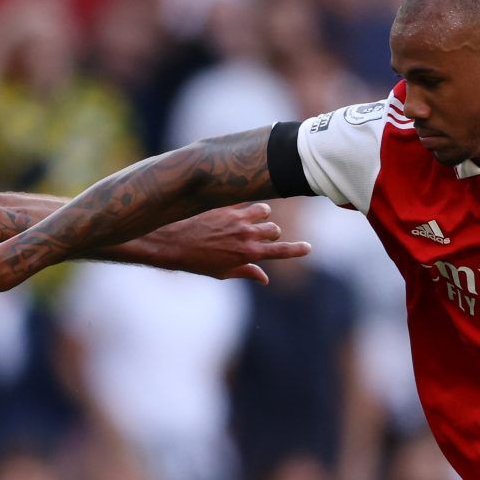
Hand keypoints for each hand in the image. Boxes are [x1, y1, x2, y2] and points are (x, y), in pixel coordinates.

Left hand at [147, 202, 308, 282]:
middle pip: (274, 229)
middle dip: (272, 233)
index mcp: (248, 254)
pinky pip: (245, 200)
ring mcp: (237, 217)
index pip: (281, 251)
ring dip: (262, 215)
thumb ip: (246, 272)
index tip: (308, 248)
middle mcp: (246, 234)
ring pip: (264, 210)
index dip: (297, 250)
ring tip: (252, 220)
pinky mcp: (225, 205)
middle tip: (262, 237)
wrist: (170, 242)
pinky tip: (236, 208)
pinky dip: (245, 204)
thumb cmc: (194, 261)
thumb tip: (265, 279)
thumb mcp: (221, 272)